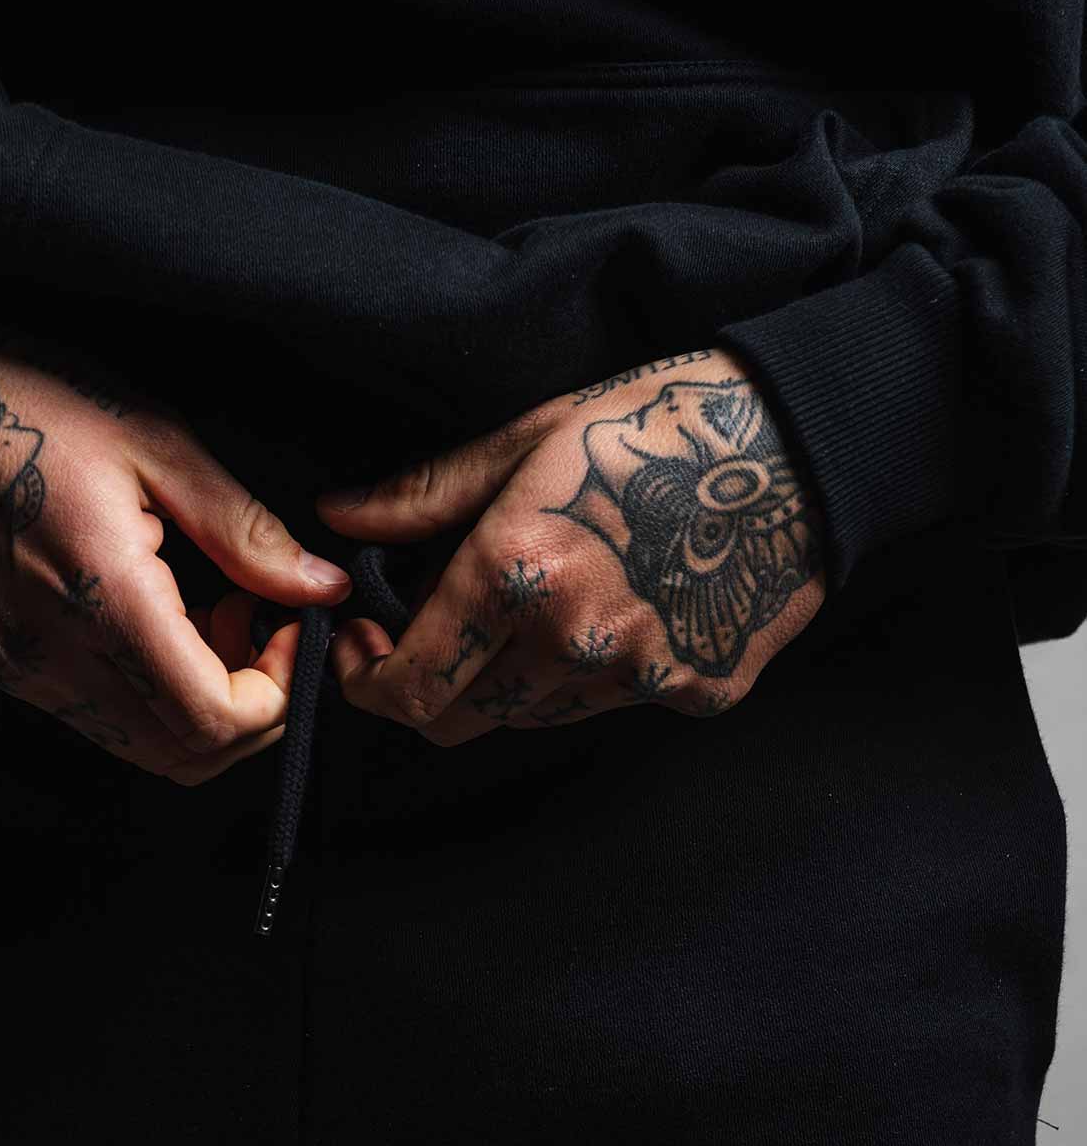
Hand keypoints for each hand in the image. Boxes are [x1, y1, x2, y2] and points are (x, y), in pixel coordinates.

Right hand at [0, 323, 351, 782]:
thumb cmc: (33, 399)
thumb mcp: (157, 444)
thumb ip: (245, 532)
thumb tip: (323, 589)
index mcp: (98, 601)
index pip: (213, 721)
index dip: (278, 692)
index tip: (292, 623)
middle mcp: (52, 659)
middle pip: (187, 756)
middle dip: (252, 709)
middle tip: (265, 621)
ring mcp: (23, 672)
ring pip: (147, 749)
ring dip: (204, 706)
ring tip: (216, 612)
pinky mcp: (6, 667)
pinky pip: (104, 721)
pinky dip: (156, 696)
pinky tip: (167, 620)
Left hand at [314, 346, 825, 742]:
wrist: (807, 442)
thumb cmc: (661, 422)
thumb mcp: (530, 439)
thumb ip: (425, 494)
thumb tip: (339, 519)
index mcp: (517, 573)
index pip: (408, 687)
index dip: (367, 681)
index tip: (364, 648)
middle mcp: (574, 641)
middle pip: (458, 722)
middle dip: (424, 691)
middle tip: (425, 638)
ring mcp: (642, 677)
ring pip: (529, 718)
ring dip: (504, 680)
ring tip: (526, 610)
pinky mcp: (696, 692)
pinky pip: (607, 707)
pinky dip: (585, 677)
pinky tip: (608, 614)